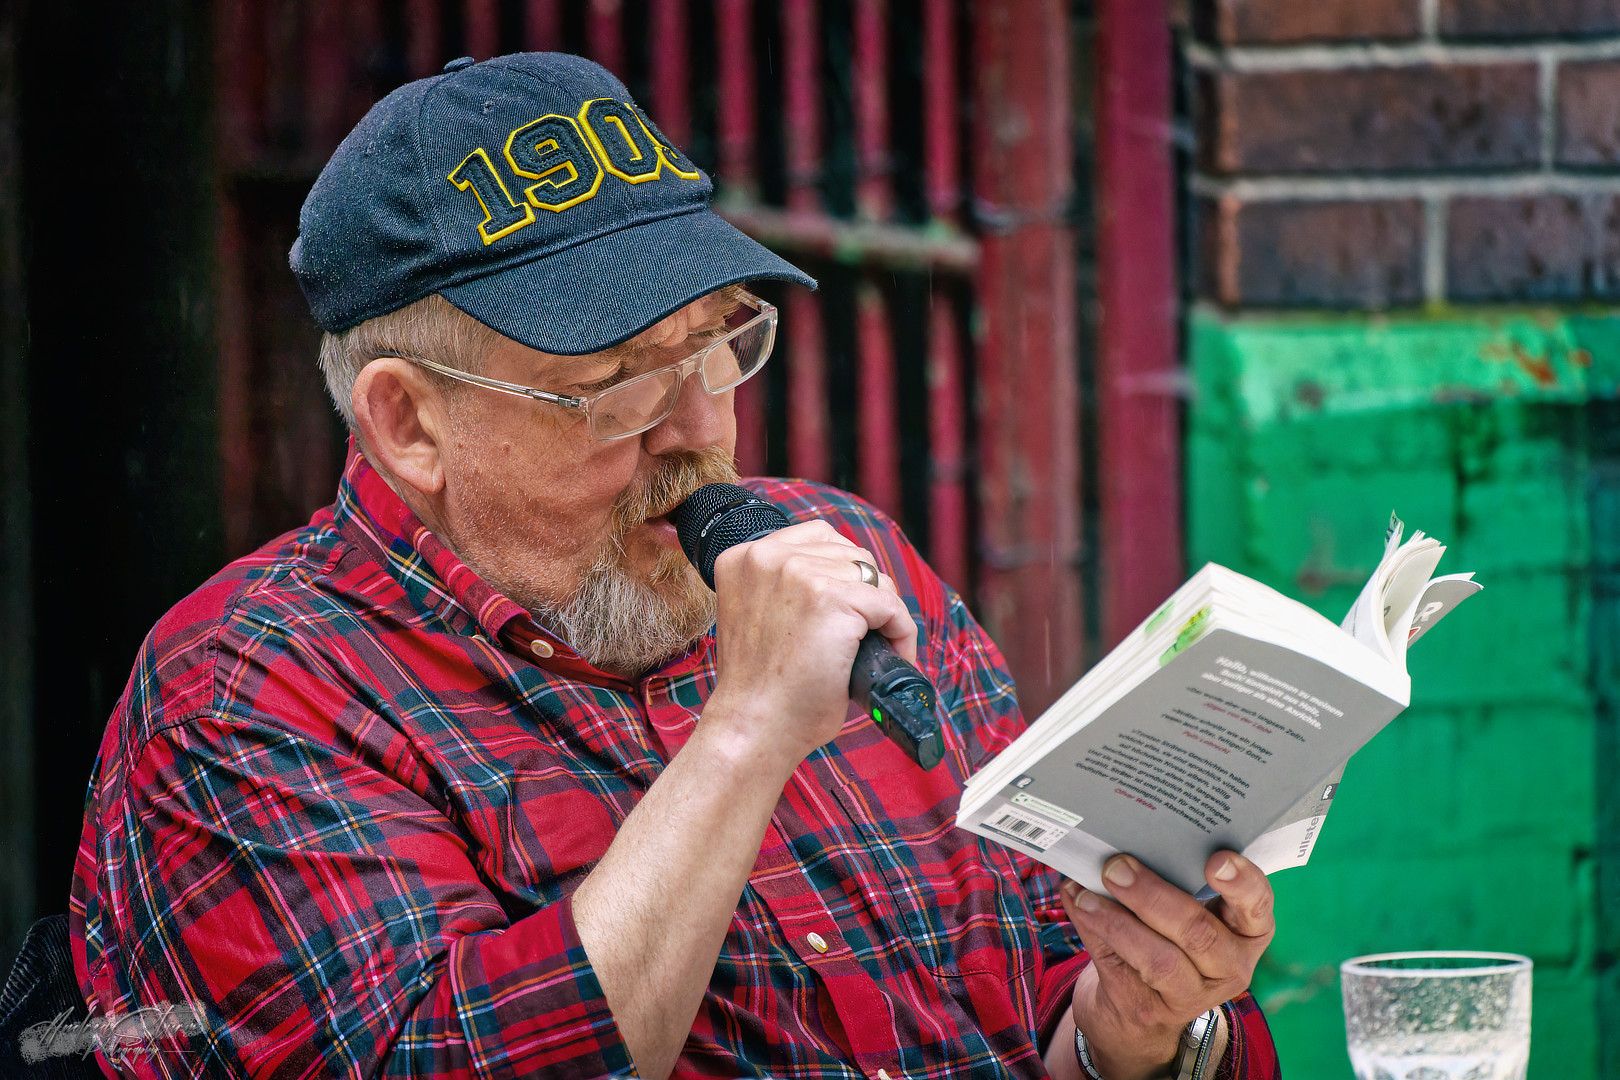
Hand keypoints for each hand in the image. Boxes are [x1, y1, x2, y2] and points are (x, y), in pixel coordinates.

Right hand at [701, 519, 916, 775]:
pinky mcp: (834, 598)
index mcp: (745, 558)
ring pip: (874, 578)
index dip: (843, 572)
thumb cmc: (761, 690)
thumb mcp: (760, 618)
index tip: (851, 608)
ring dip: (885, 614)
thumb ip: (787, 589)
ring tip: (880, 648)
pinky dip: (901, 633)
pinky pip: (891, 606)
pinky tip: (893, 657)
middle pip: (851, 555)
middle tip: (869, 634)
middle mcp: (768, 557)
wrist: (753, 728)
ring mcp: (801, 574)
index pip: (817, 538)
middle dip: (868, 594)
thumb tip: (850, 580)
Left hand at [1058, 851, 1273, 1079]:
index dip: (1240, 881)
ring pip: (1159, 959)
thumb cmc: (1165, 937)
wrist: (1137, 1006)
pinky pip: (1122, 968)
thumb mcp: (1178, 910)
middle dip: (1152, 896)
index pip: (1257, 903)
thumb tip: (1116, 840)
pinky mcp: (1151, 1010)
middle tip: (1116, 867)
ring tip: (1087, 894)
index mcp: (1247, 929)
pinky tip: (1078, 905)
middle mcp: (1231, 965)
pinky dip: (1095, 931)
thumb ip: (1164, 877)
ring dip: (1117, 921)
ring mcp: (1194, 995)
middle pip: (1198, 931)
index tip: (1215, 860)